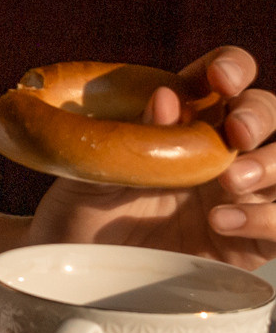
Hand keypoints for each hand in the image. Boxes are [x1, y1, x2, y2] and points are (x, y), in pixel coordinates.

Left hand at [27, 47, 275, 267]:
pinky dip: (266, 218)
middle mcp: (221, 149)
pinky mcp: (250, 238)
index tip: (220, 79)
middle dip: (259, 115)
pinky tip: (222, 221)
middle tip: (236, 133)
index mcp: (185, 117)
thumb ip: (134, 134)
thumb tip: (167, 98)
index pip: (226, 75)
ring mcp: (240, 193)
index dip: (233, 67)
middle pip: (268, 112)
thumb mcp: (97, 168)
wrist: (76, 264)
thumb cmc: (83, 207)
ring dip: (272, 164)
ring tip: (230, 182)